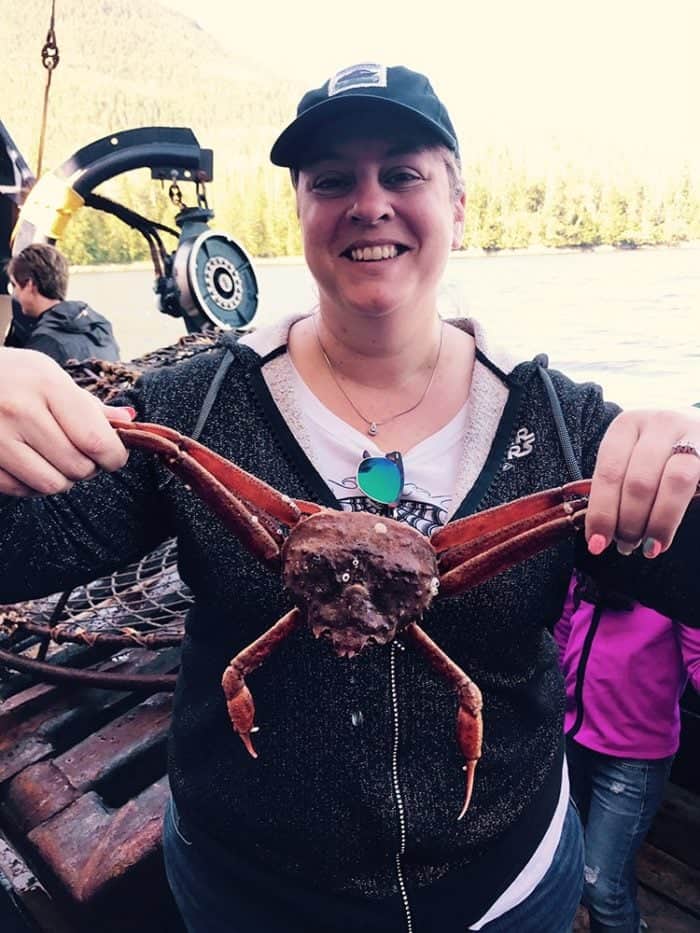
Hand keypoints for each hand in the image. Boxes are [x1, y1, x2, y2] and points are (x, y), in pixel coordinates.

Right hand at [0, 348, 132, 496]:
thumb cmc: (12, 377)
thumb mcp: (49, 376)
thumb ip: (88, 404)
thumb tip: (128, 421)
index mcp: (46, 384)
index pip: (96, 439)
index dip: (114, 457)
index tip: (114, 456)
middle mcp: (20, 410)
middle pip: (78, 466)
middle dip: (89, 468)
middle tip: (83, 456)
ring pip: (52, 485)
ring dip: (63, 479)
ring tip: (57, 461)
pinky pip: (21, 490)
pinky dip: (33, 486)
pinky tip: (31, 465)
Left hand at [586, 408, 699, 557]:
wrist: (699, 429)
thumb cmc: (657, 452)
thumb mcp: (631, 457)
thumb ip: (617, 485)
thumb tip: (600, 534)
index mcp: (627, 426)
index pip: (609, 473)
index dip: (602, 513)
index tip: (597, 543)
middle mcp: (659, 424)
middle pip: (639, 481)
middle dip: (629, 522)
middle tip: (626, 545)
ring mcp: (692, 433)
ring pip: (675, 481)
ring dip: (658, 521)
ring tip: (649, 547)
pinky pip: (697, 483)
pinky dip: (679, 514)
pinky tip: (669, 534)